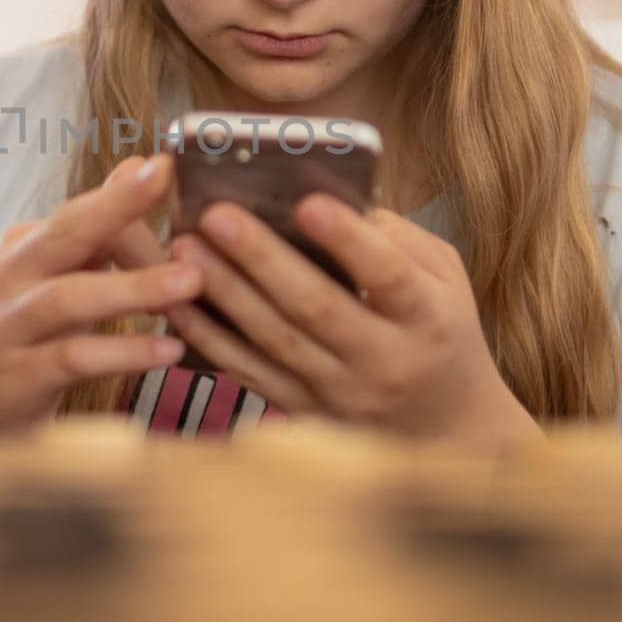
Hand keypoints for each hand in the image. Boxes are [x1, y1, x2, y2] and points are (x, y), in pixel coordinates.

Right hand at [0, 154, 200, 446]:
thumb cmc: (31, 346)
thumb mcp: (59, 284)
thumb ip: (96, 233)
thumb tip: (136, 166)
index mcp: (18, 251)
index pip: (74, 215)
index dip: (122, 197)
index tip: (165, 167)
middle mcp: (2, 281)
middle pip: (62, 237)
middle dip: (115, 208)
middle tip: (164, 185)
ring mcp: (1, 331)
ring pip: (68, 299)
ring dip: (132, 288)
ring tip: (189, 282)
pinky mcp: (12, 380)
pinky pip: (72, 358)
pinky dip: (122, 351)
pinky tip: (169, 350)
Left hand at [164, 195, 541, 451]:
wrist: (446, 427)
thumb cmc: (440, 330)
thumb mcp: (445, 278)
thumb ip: (396, 238)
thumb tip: (329, 194)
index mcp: (427, 319)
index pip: (389, 276)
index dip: (349, 240)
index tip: (307, 201)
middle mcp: (384, 360)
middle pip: (316, 307)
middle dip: (261, 258)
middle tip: (216, 213)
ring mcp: (339, 392)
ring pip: (273, 340)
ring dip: (224, 291)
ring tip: (185, 246)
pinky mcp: (304, 410)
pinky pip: (248, 372)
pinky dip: (208, 337)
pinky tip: (175, 302)